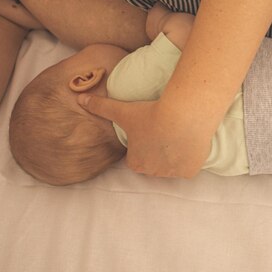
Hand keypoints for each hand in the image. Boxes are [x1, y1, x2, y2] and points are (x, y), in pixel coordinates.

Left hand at [77, 94, 210, 177]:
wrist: (183, 116)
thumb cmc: (151, 114)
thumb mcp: (123, 110)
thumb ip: (101, 107)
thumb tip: (80, 98)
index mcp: (136, 162)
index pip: (137, 157)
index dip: (143, 144)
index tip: (149, 131)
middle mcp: (153, 172)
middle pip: (155, 163)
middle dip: (158, 151)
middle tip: (164, 131)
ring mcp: (173, 173)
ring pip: (173, 165)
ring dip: (174, 154)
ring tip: (179, 134)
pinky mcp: (190, 171)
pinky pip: (189, 166)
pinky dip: (190, 157)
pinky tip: (190, 142)